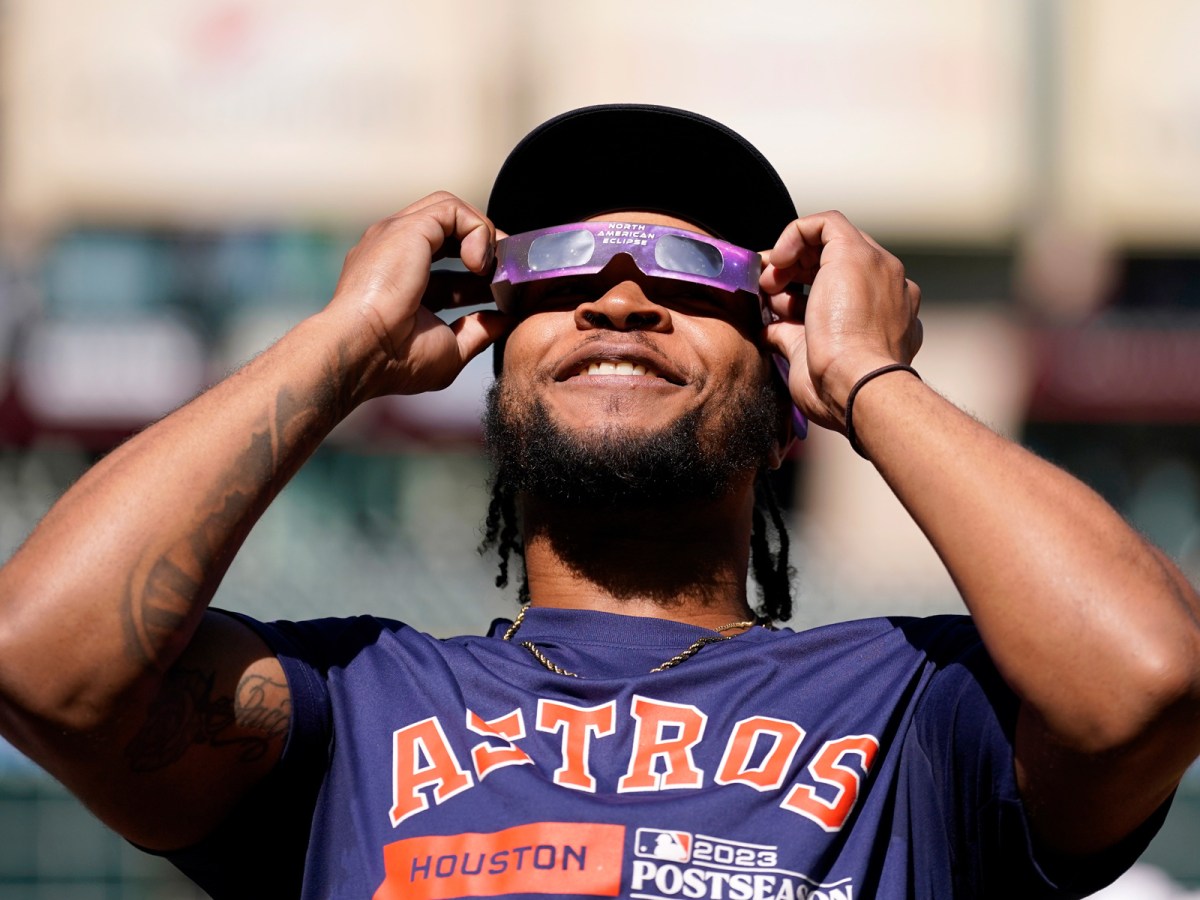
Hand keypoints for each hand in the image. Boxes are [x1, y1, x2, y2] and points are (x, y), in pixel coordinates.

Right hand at [327, 192, 511, 396]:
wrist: (362, 351)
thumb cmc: (395, 360)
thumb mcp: (450, 349)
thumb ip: (478, 330)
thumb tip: (505, 319)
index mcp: (400, 276)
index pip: (447, 258)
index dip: (479, 270)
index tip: (501, 292)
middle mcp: (396, 249)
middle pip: (450, 229)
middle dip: (486, 247)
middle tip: (508, 275)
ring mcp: (398, 235)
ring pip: (451, 210)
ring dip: (483, 237)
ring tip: (492, 270)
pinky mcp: (408, 227)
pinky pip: (454, 210)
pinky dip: (477, 232)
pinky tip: (478, 265)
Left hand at [759, 211, 922, 433]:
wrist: (857, 386)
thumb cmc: (839, 388)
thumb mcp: (811, 359)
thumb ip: (793, 337)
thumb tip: (771, 331)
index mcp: (886, 316)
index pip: (843, 288)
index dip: (804, 290)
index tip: (777, 304)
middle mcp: (890, 288)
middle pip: (836, 263)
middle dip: (795, 272)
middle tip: (766, 289)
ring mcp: (878, 268)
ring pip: (831, 242)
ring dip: (791, 258)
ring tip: (767, 283)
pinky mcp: (856, 253)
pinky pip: (825, 223)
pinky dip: (793, 234)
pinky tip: (777, 261)